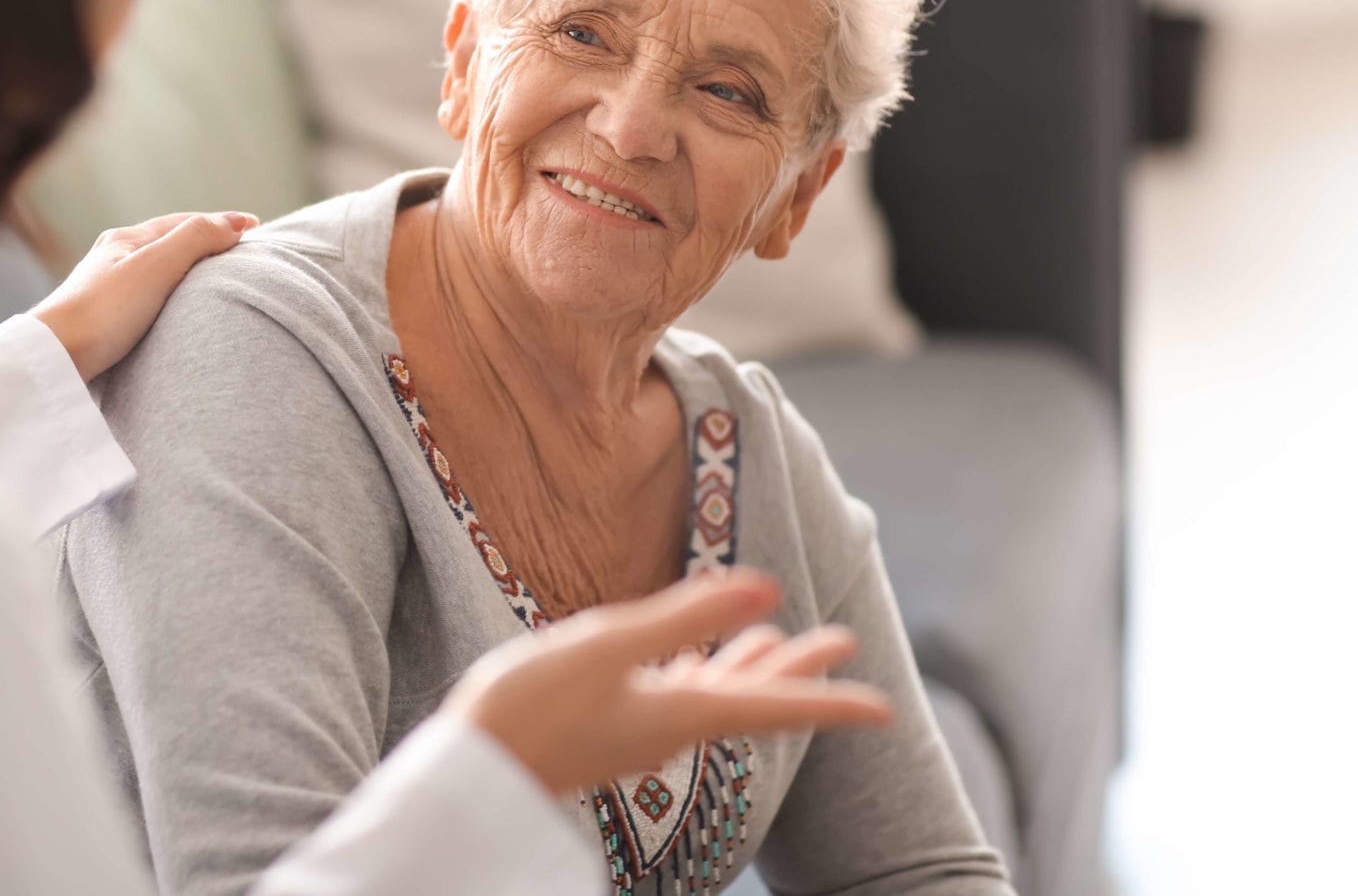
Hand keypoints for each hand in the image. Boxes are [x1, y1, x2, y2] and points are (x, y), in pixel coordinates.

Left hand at [31, 211, 256, 381]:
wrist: (54, 359)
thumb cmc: (103, 312)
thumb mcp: (156, 267)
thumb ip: (195, 240)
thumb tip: (233, 225)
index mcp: (124, 240)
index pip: (183, 222)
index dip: (220, 222)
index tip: (255, 228)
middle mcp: (112, 260)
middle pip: (168, 243)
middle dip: (204, 242)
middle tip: (238, 250)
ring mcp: (104, 290)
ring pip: (155, 271)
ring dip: (186, 270)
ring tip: (213, 280)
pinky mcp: (101, 322)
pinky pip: (145, 297)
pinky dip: (170, 295)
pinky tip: (174, 312)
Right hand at [441, 569, 892, 795]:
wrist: (473, 769)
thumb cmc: (531, 706)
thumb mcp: (607, 646)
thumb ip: (685, 615)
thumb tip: (766, 588)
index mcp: (681, 712)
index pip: (773, 705)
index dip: (831, 702)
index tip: (884, 710)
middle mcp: (671, 726)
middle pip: (753, 695)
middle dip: (799, 667)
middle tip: (843, 640)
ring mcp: (641, 727)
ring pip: (717, 692)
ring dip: (753, 664)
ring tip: (779, 637)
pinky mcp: (611, 722)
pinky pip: (677, 695)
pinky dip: (701, 670)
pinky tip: (693, 659)